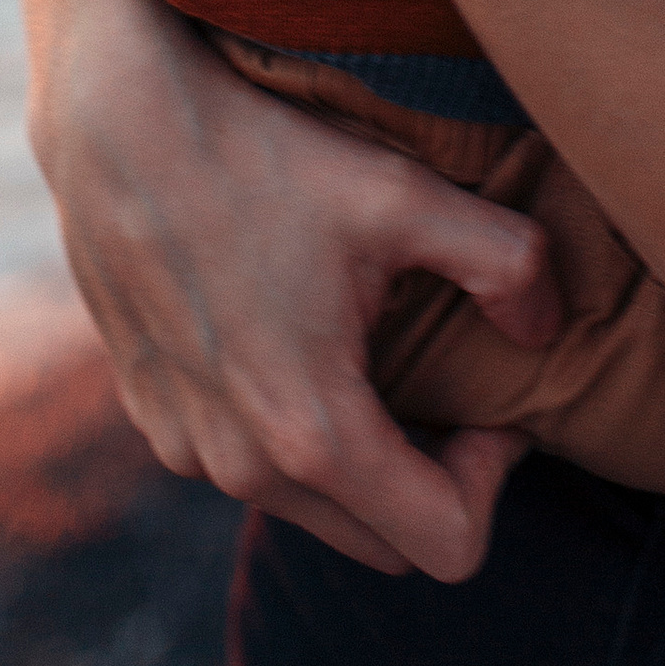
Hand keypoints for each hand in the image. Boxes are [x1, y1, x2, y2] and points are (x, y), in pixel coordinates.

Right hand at [31, 0, 557, 581]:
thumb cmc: (262, 152)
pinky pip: (246, 464)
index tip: (494, 408)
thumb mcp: (405, 194)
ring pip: (313, 508)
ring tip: (374, 355)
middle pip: (383, 544)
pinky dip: (289, 431)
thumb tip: (548, 330)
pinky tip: (296, 334)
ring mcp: (187, 448)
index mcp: (314, 434)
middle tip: (449, 388)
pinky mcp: (152, 416)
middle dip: (431, 480)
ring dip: (360, 459)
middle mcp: (243, 469)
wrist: (115, 120)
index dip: (493, 481)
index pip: (447, 545)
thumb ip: (508, 265)